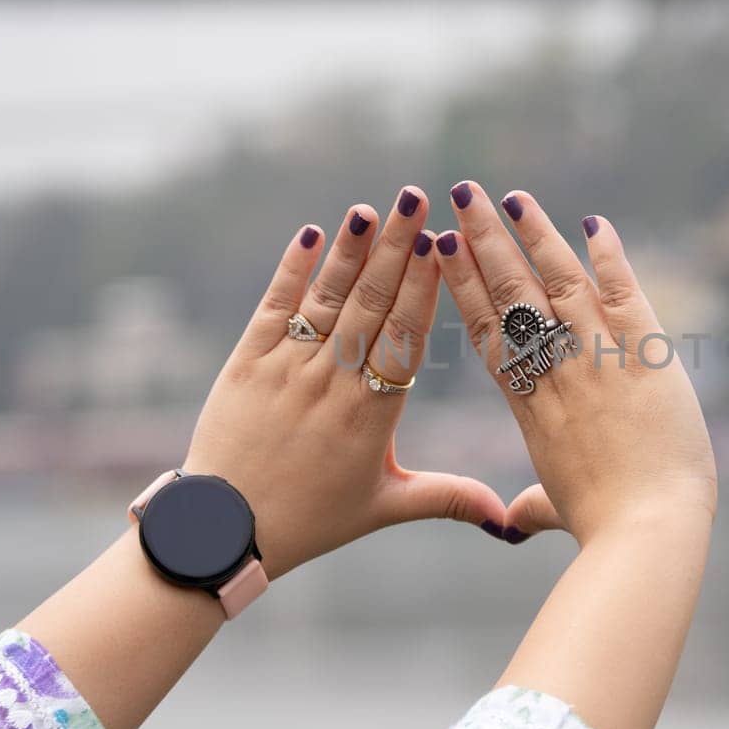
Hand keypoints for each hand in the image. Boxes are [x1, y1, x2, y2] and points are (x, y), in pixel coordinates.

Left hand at [181, 187, 506, 577]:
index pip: (405, 337)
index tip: (441, 244)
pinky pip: (275, 306)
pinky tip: (313, 233)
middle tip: (417, 197)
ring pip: (327, 297)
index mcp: (371, 414)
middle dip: (396, 247)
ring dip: (352, 249)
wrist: (223, 530)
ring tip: (374, 208)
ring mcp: (287, 368)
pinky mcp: (246, 362)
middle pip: (371, 303)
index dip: (423, 288)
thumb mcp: (383, 508)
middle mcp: (331, 383)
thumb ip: (447, 498)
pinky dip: (294, 268)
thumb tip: (504, 521)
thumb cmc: (310, 520)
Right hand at [432, 183, 716, 545]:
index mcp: (528, 406)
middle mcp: (556, 372)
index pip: (486, 332)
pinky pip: (624, 294)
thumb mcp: (557, 509)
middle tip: (461, 197)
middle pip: (510, 295)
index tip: (442, 248)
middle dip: (484, 242)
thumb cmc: (603, 525)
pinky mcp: (644, 356)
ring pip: (558, 283)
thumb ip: (531, 506)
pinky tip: (593, 223)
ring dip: (533, 235)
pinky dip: (610, 257)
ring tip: (507, 196)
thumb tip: (510, 525)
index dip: (462, 286)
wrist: (645, 531)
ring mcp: (599, 359)